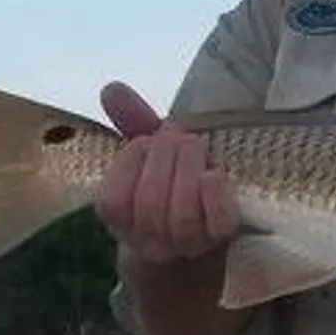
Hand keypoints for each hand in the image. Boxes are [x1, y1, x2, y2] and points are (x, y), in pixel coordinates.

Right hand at [93, 81, 240, 263]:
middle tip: (177, 135)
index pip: (114, 201)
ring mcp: (188, 245)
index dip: (130, 164)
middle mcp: (150, 240)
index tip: (146, 139)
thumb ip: (130, 124)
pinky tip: (214, 173)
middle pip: (150, 204)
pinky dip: (215, 195)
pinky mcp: (224, 240)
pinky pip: (217, 223)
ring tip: (195, 144)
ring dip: (188, 171)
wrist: (210, 230)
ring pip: (181, 216)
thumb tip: (111, 89)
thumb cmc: (174, 182)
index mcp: (123, 220)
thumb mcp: (152, 155)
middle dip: (164, 160)